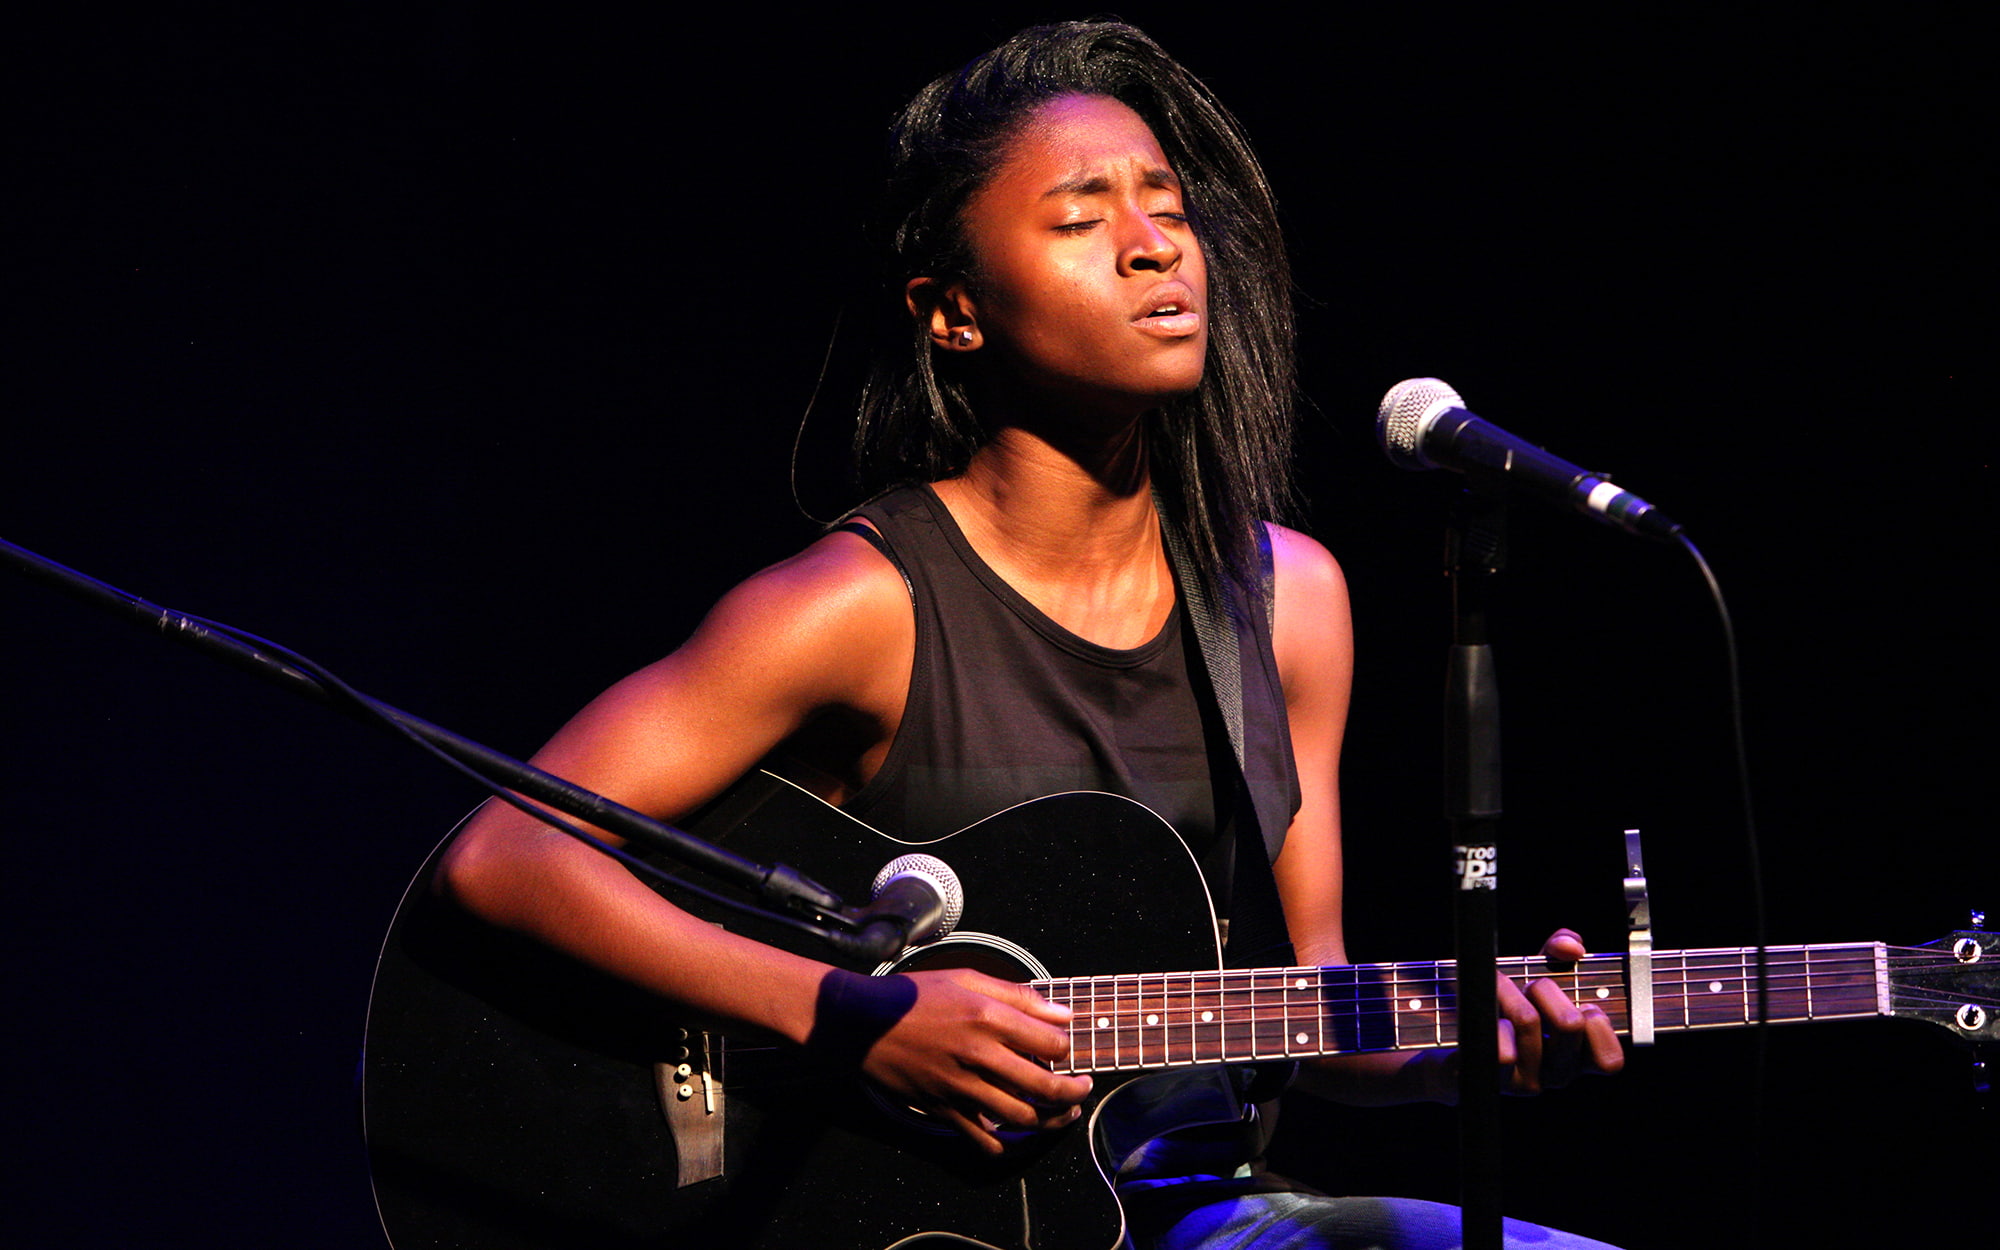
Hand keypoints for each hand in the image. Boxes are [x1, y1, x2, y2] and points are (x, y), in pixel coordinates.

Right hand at [811, 967, 1092, 1154]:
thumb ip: (1017, 996)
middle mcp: (978, 1054)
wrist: (860, 1023)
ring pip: (1021, 1116)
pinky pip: (983, 1138)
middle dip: (1073, 1091)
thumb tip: (1061, 1012)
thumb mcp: (966, 979)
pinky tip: (1015, 1131)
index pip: (1051, 1043)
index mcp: (987, 1017)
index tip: (1067, 1048)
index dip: (1067, 1048)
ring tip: (1061, 1112)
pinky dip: (1005, 1141)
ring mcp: (960, 1087)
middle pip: (1044, 1086)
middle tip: (1083, 1088)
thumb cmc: (912, 997)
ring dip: (1050, 1119)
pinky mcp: (943, 1109)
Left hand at [1497, 928, 1625, 1093]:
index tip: (1582, 1003)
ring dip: (1508, 988)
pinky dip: (1490, 1016)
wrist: (1454, 1026)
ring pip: (1528, 1020)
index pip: (1609, 1061)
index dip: (1599, 1027)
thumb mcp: (1539, 970)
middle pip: (1570, 1025)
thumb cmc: (1507, 1001)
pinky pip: (1501, 1047)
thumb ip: (1561, 949)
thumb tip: (1571, 947)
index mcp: (1578, 1056)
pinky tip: (1483, 1013)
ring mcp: (1526, 1081)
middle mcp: (1557, 1074)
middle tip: (1529, 985)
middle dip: (1546, 988)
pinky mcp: (1492, 1079)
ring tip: (1497, 985)